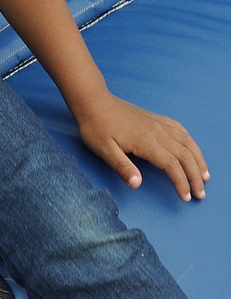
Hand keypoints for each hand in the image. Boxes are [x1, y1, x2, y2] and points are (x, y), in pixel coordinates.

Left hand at [75, 91, 208, 202]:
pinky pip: (179, 129)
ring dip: (198, 159)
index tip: (186, 197)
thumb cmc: (96, 127)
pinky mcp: (155, 118)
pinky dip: (190, 142)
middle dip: (196, 176)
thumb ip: (122, 167)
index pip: (172, 165)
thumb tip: (137, 184)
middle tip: (201, 194)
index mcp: (146, 142)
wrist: (93, 101)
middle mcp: (157, 132)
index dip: (182, 182)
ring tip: (205, 176)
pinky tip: (192, 149)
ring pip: (187, 142)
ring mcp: (157, 123)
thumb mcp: (103, 150)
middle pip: (185, 155)